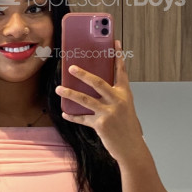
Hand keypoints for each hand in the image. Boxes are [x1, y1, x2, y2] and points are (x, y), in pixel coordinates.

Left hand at [56, 39, 144, 163]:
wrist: (132, 148)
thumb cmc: (128, 127)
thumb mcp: (125, 108)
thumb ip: (113, 97)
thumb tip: (94, 88)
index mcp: (125, 94)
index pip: (121, 71)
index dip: (118, 56)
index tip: (115, 43)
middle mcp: (117, 101)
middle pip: (98, 82)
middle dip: (83, 74)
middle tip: (71, 67)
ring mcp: (109, 113)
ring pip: (85, 99)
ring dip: (70, 93)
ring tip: (59, 88)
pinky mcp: (101, 125)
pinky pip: (82, 118)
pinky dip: (72, 116)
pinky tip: (65, 113)